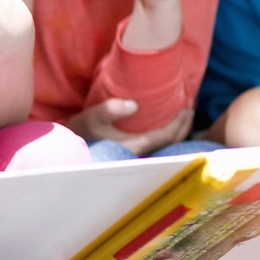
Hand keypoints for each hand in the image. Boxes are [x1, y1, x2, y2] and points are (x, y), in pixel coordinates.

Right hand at [65, 101, 193, 155]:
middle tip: (190, 109)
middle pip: (172, 143)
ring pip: (167, 146)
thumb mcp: (92, 117)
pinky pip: (159, 145)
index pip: (167, 135)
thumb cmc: (81, 131)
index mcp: (135, 145)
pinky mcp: (134, 153)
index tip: (186, 107)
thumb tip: (135, 104)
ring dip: (178, 132)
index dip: (180, 122)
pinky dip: (168, 136)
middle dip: (184, 126)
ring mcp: (138, 155)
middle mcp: (140, 153)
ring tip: (183, 117)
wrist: (70, 149)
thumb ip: (110, 109)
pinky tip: (167, 126)